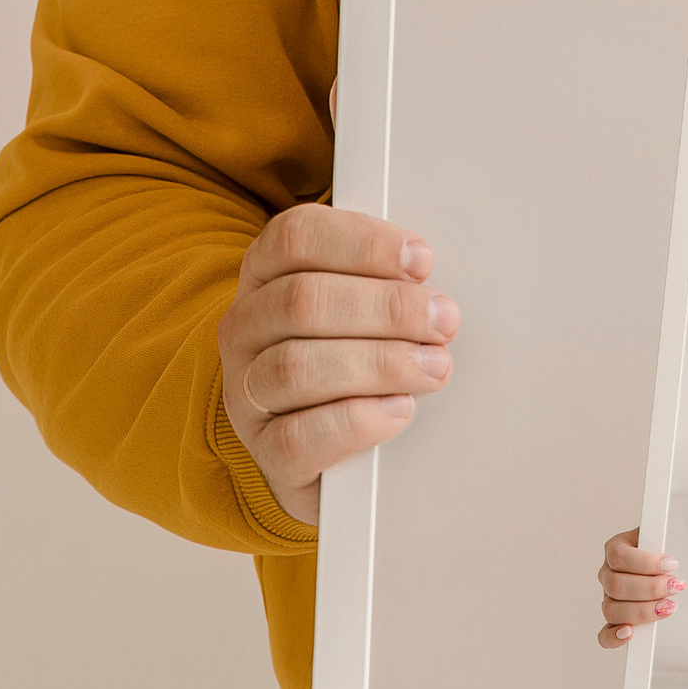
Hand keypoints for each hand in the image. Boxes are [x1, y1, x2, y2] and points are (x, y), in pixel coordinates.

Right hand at [218, 204, 457, 525]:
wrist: (324, 448)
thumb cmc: (349, 358)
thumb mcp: (360, 305)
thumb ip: (385, 281)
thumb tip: (432, 287)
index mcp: (265, 273)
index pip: (295, 237)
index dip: (362, 244)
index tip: (421, 261)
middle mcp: (245, 327)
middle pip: (302, 300)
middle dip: (386, 308)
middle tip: (442, 321)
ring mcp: (246, 391)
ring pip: (297, 367)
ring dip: (380, 364)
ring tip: (432, 367)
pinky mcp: (264, 451)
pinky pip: (298, 437)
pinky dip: (358, 422)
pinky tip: (398, 410)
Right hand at [598, 528, 683, 647]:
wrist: (662, 567)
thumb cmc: (661, 552)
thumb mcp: (661, 538)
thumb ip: (660, 539)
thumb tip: (668, 553)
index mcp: (615, 549)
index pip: (619, 557)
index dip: (645, 563)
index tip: (672, 564)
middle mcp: (607, 574)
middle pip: (617, 586)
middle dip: (650, 589)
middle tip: (676, 586)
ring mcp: (608, 599)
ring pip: (612, 610)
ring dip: (643, 611)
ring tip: (668, 607)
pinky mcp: (613, 622)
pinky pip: (604, 635)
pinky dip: (614, 637)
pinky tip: (630, 634)